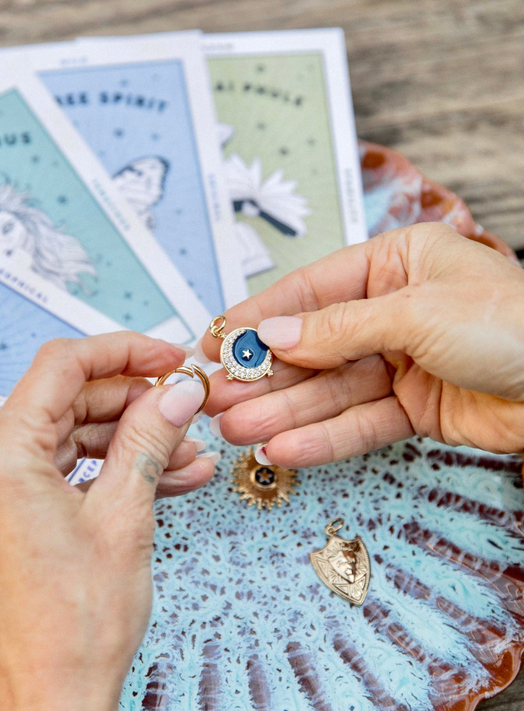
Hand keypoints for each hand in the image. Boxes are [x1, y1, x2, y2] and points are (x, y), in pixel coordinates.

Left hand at [0, 333, 214, 710]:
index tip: (169, 357)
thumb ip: (150, 438)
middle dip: (135, 402)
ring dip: (133, 441)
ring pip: (74, 438)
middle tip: (186, 405)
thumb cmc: (76, 624)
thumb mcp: (126, 515)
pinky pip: (69, 473)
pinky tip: (168, 476)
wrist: (57, 699)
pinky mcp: (14, 516)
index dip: (124, 352)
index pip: (62, 367)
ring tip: (190, 450)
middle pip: (69, 401)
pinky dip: (114, 471)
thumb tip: (177, 392)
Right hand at [201, 222, 523, 465]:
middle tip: (217, 397)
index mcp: (396, 263)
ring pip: (332, 390)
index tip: (217, 340)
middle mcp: (394, 310)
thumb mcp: (414, 312)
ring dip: (285, 412)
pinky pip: (361, 422)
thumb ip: (337, 329)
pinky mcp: (416, 407)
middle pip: (315, 346)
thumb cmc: (512, 323)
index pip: (312, 290)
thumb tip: (270, 335)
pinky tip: (286, 447)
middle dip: (266, 375)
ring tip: (238, 430)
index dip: (260, 317)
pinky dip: (325, 437)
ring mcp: (404, 361)